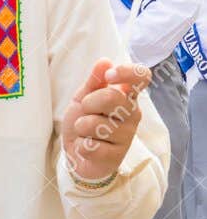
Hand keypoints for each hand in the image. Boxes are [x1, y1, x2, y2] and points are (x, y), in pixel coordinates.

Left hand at [61, 59, 150, 180]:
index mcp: (127, 96)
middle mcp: (132, 114)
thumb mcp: (84, 97)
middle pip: (111, 97)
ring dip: (81, 127)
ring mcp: (127, 135)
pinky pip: (91, 146)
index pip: (142, 78)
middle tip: (85, 112)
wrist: (76, 153)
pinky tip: (88, 148)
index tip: (109, 76)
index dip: (126, 72)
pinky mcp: (116, 156)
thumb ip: (94, 81)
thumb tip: (105, 61)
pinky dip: (81, 146)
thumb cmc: (84, 122)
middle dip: (88, 103)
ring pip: (96, 124)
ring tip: (86, 132)